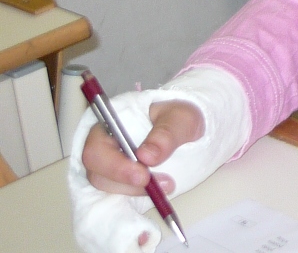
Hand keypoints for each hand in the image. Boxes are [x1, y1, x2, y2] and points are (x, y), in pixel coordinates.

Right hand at [81, 99, 202, 197]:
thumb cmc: (178, 117)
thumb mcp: (182, 117)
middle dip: (126, 183)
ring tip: (167, 185)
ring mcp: (108, 165)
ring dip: (135, 191)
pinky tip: (157, 193)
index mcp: (111, 124)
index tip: (143, 175)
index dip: (114, 166)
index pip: (96, 149)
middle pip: (97, 173)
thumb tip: (147, 156)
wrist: (185, 128)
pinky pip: (117, 194)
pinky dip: (135, 197)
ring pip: (107, 187)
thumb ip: (167, 132)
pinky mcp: (118, 180)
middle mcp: (103, 146)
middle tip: (157, 186)